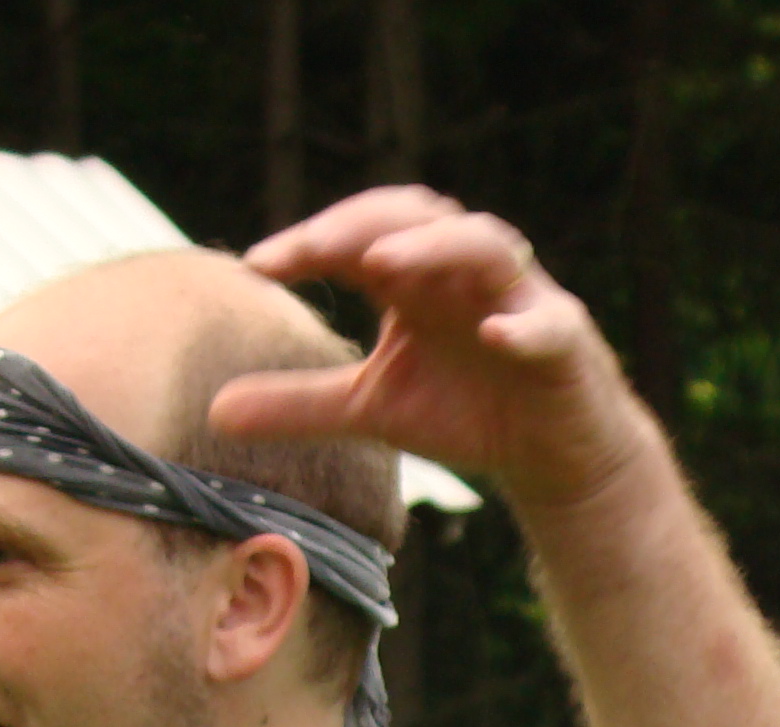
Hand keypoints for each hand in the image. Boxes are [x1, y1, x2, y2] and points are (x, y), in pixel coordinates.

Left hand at [222, 192, 661, 516]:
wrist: (552, 458)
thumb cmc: (469, 414)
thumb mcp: (372, 409)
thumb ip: (300, 402)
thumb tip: (213, 411)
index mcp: (416, 277)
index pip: (359, 235)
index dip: (311, 242)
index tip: (258, 266)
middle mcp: (464, 271)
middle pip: (417, 215)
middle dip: (363, 224)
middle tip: (313, 247)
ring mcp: (519, 299)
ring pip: (483, 244)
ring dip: (435, 247)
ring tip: (386, 263)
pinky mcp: (566, 341)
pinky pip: (549, 323)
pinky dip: (524, 326)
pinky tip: (494, 337)